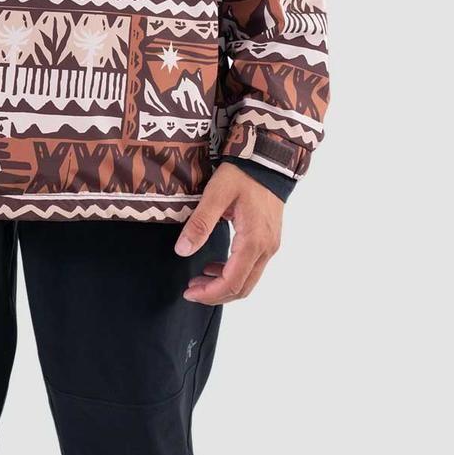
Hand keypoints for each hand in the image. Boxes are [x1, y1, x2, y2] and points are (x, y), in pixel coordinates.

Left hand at [173, 162, 282, 303]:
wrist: (267, 160)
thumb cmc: (242, 174)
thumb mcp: (216, 194)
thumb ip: (200, 223)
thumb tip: (182, 251)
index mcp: (253, 241)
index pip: (232, 282)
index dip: (210, 293)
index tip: (189, 292)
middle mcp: (266, 249)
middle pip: (242, 288)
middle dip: (215, 294)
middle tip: (191, 290)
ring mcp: (270, 246)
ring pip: (248, 281)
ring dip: (224, 285)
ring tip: (199, 279)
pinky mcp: (269, 240)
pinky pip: (252, 268)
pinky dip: (233, 274)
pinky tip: (215, 266)